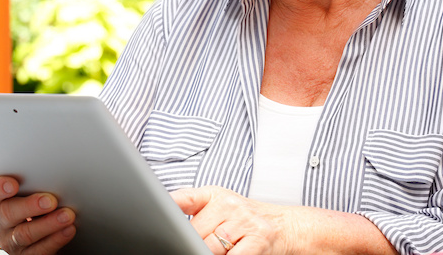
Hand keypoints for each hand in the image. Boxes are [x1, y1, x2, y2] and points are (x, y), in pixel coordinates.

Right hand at [0, 176, 76, 254]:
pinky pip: (39, 250)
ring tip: (67, 215)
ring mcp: (10, 241)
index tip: (13, 184)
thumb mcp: (26, 190)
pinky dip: (56, 239)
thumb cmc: (30, 202)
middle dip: (30, 206)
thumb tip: (52, 174)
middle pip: (8, 213)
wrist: (35, 230)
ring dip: (48, 224)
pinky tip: (68, 230)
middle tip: (50, 201)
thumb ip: (32, 182)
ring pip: (25, 234)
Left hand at [171, 186, 397, 254]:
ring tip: (222, 249)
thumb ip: (198, 211)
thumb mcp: (224, 208)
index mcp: (217, 194)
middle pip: (194, 232)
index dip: (167, 208)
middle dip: (192, 244)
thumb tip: (169, 223)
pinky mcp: (257, 241)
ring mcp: (244, 222)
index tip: (151, 219)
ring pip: (209, 247)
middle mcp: (230, 204)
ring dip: (208, 253)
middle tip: (199, 245)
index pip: (184, 198)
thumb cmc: (251, 221)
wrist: (291, 227)